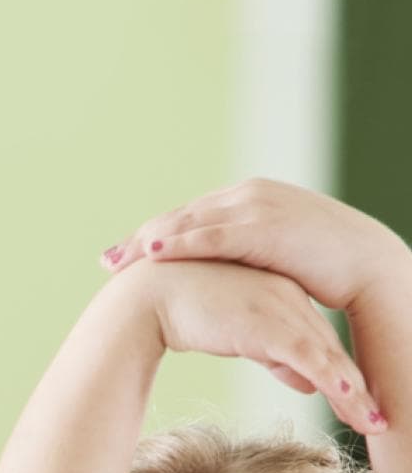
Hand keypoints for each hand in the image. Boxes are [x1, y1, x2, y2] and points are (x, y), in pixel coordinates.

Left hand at [101, 179, 411, 316]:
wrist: (367, 264)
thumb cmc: (324, 266)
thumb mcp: (273, 255)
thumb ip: (243, 256)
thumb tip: (218, 276)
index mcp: (247, 199)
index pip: (187, 216)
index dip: (152, 236)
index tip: (121, 256)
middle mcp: (246, 195)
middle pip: (178, 216)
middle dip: (139, 240)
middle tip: (106, 262)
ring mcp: (254, 207)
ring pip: (188, 222)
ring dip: (149, 241)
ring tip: (117, 261)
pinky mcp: (262, 227)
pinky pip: (211, 235)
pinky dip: (179, 242)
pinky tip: (152, 253)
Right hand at [119, 258, 384, 435]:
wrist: (147, 299)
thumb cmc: (183, 313)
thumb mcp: (238, 336)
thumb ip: (274, 355)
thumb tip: (307, 381)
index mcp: (284, 297)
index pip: (320, 342)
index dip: (342, 375)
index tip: (359, 404)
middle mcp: (290, 299)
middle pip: (332, 352)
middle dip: (357, 391)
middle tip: (377, 422)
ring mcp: (281, 310)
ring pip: (327, 358)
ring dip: (352, 395)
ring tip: (372, 424)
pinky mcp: (268, 324)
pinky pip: (307, 355)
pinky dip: (330, 377)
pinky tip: (347, 397)